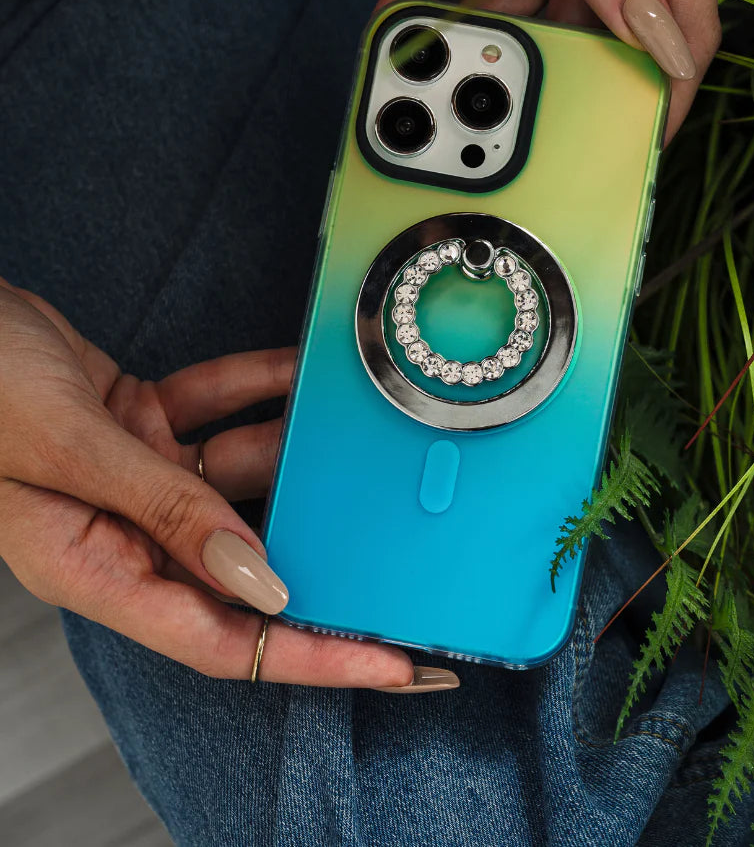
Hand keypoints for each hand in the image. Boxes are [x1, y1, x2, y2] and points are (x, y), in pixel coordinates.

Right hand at [0, 280, 427, 687]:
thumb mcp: (70, 447)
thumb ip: (166, 509)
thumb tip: (256, 577)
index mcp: (91, 565)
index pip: (220, 638)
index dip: (309, 656)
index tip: (388, 663)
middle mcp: (117, 530)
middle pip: (240, 565)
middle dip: (319, 555)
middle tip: (399, 552)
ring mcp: (132, 477)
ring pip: (236, 478)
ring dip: (289, 452)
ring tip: (350, 435)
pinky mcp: (140, 425)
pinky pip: (215, 412)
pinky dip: (255, 391)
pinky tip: (300, 374)